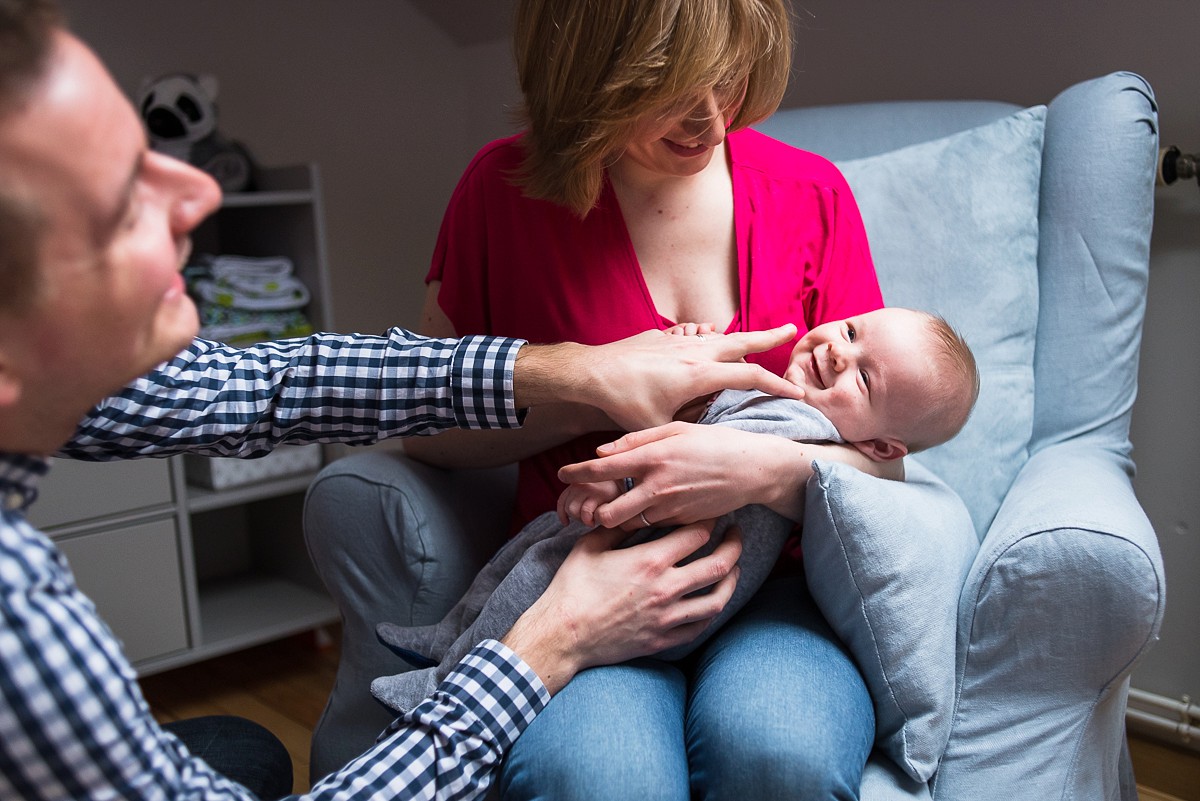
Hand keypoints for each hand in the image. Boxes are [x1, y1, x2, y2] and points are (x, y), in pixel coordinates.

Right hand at [501, 520, 741, 693]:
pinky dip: (712, 611)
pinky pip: (700, 626)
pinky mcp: (663, 639)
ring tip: (734, 567)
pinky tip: (712, 600)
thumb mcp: (592, 545)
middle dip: (734, 544)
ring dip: (731, 579)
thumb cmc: (572, 587)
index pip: (697, 533)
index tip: (716, 511)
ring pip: (718, 598)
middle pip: (719, 563)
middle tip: (736, 534)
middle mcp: (666, 588)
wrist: (562, 635)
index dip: (712, 518)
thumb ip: (620, 526)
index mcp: (650, 560)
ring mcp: (667, 617)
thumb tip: (636, 508)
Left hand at [514, 324, 803, 431]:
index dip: (776, 385)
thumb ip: (680, 434)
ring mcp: (678, 341)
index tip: (797, 392)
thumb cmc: (622, 401)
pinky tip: (706, 337)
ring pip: (717, 334)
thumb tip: (694, 446)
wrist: (590, 371)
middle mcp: (694, 352)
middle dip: (768, 336)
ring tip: (751, 339)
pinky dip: (706, 336)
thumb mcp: (656, 428)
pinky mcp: (661, 337)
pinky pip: (693, 333)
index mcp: (699, 375)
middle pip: (742, 340)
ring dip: (736, 336)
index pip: (749, 377)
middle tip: (792, 328)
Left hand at [557, 422, 809, 528]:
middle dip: (594, 510)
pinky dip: (643, 522)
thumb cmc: (714, 443)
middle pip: (608, 511)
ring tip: (614, 508)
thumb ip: (637, 440)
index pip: (602, 469)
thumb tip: (602, 453)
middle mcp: (658, 485)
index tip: (561, 475)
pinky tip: (645, 511)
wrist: (753, 469)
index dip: (575, 473)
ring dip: (617, 519)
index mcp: (654, 456)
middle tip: (588, 502)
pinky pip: (652, 527)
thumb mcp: (676, 429)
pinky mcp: (682, 522)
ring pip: (628, 524)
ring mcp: (671, 508)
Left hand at [557, 479, 624, 525]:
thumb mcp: (594, 492)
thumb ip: (580, 499)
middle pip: (568, 508)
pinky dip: (591, 519)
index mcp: (579, 480)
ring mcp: (589, 486)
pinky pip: (586, 513)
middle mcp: (581, 481)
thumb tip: (565, 521)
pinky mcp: (598, 493)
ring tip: (596, 517)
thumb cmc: (613, 493)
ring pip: (574, 511)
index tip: (566, 523)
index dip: (562, 514)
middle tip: (591, 518)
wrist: (633, 487)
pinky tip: (601, 518)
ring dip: (584, 519)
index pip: (562, 500)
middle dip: (577, 517)